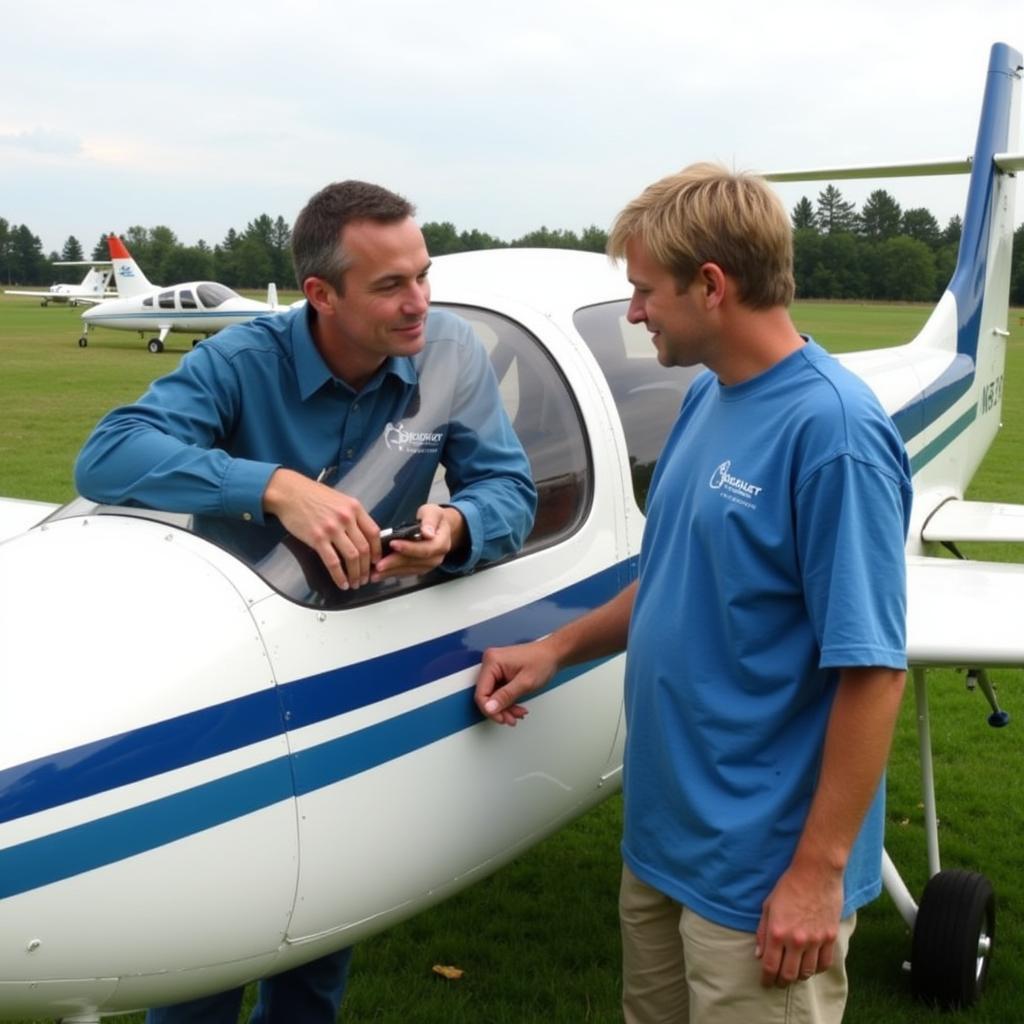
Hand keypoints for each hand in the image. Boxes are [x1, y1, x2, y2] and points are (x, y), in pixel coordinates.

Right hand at [262, 468, 379, 589]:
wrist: (288, 492)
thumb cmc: (311, 495)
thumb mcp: (339, 499)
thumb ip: (352, 515)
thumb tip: (361, 535)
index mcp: (354, 507)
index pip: (373, 533)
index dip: (377, 551)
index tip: (376, 561)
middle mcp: (346, 518)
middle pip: (364, 548)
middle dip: (366, 568)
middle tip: (365, 578)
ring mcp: (332, 529)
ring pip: (352, 557)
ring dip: (356, 574)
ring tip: (355, 583)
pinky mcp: (317, 538)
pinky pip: (333, 562)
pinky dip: (339, 576)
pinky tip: (342, 583)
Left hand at [371, 504, 463, 579]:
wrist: (439, 527)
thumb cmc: (434, 518)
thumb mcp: (433, 512)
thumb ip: (430, 521)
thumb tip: (428, 533)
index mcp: (441, 543)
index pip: (425, 549)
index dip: (409, 548)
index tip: (393, 544)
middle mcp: (436, 557)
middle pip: (414, 562)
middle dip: (395, 563)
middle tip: (379, 564)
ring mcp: (428, 565)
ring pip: (408, 570)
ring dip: (391, 572)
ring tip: (375, 572)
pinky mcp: (419, 568)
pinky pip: (405, 572)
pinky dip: (391, 573)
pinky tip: (379, 573)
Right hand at [474, 639, 559, 725]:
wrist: (553, 655)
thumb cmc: (542, 661)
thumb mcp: (525, 683)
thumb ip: (506, 696)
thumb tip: (489, 708)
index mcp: (493, 661)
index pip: (481, 692)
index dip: (490, 709)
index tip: (501, 718)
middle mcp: (491, 662)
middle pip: (486, 695)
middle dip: (500, 710)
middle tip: (511, 718)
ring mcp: (495, 667)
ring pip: (493, 696)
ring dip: (505, 708)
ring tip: (518, 713)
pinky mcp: (500, 672)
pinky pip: (499, 691)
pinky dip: (508, 701)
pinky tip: (517, 707)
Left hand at [755, 861, 842, 986]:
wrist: (816, 872)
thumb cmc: (788, 886)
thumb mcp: (768, 906)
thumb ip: (762, 932)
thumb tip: (759, 955)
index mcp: (778, 932)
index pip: (771, 966)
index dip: (767, 979)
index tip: (765, 983)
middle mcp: (796, 940)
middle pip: (789, 974)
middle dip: (781, 982)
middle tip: (778, 982)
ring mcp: (815, 940)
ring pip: (807, 972)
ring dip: (799, 977)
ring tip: (794, 974)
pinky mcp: (830, 937)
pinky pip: (824, 964)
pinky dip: (816, 970)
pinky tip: (811, 966)